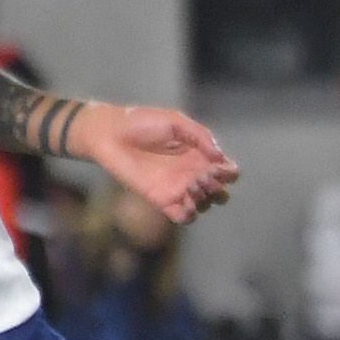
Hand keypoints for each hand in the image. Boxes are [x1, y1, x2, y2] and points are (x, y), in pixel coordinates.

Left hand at [85, 103, 239, 223]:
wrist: (111, 134)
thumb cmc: (141, 122)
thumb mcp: (176, 121)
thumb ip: (200, 135)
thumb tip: (219, 157)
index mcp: (198, 154)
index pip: (226, 171)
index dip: (229, 172)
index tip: (217, 166)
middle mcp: (191, 173)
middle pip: (220, 192)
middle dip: (219, 188)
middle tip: (203, 176)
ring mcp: (178, 188)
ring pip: (205, 205)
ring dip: (204, 199)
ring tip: (190, 186)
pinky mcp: (161, 200)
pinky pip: (184, 217)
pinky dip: (190, 214)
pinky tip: (183, 201)